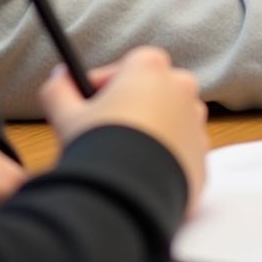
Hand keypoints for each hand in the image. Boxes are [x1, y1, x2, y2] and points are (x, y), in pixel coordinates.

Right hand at [39, 46, 208, 210]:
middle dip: (132, 105)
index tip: (89, 101)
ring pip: (171, 118)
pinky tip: (142, 171)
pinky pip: (182, 150)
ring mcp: (195, 122)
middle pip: (154, 89)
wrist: (127, 198)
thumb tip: (59, 77)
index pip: (130, 64)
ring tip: (123, 153)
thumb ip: (59, 89)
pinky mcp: (201, 156)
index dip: (107, 82)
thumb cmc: (99, 148)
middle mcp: (180, 88)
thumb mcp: (66, 115)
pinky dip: (166, 157)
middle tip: (106, 129)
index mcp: (151, 67)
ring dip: (152, 130)